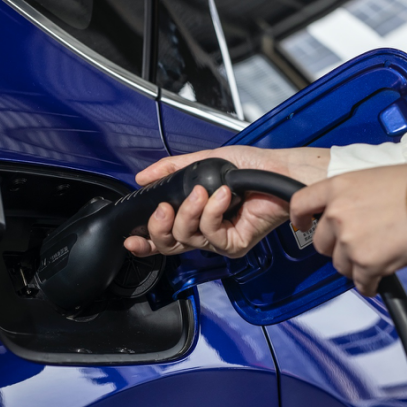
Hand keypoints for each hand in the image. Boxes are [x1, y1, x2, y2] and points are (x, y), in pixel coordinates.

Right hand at [124, 145, 330, 257]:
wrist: (277, 170)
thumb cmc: (250, 167)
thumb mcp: (203, 162)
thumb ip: (172, 169)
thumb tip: (143, 176)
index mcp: (195, 216)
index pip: (164, 236)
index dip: (144, 240)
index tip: (130, 236)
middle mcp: (205, 232)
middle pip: (169, 244)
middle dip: (159, 226)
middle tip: (164, 206)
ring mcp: (219, 241)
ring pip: (187, 238)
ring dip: (189, 212)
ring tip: (202, 191)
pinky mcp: (234, 245)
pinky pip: (211, 235)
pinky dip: (212, 212)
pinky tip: (221, 196)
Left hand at [290, 159, 406, 295]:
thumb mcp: (375, 177)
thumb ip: (354, 196)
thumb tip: (353, 213)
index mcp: (337, 187)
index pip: (301, 203)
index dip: (300, 218)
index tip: (304, 224)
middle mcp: (337, 214)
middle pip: (321, 243)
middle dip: (337, 247)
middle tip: (360, 243)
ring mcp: (350, 241)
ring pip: (341, 265)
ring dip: (356, 265)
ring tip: (380, 254)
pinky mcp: (366, 264)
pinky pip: (361, 283)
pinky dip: (370, 283)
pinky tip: (382, 275)